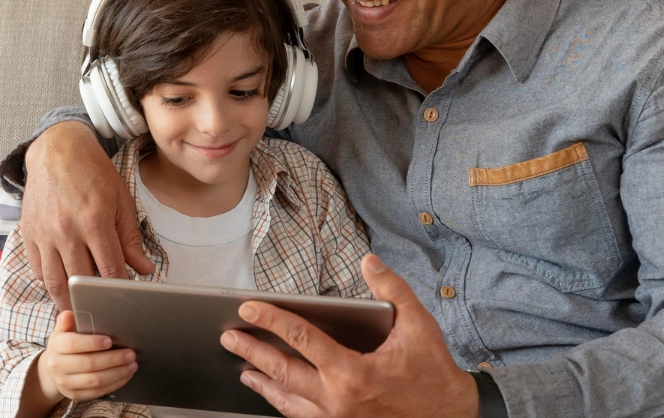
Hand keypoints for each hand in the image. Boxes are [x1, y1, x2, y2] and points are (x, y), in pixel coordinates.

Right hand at [21, 121, 153, 311]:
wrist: (58, 151)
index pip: (109, 270)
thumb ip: (130, 238)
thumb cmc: (94, 174)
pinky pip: (36, 269)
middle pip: (80, 282)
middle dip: (93, 302)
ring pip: (53, 282)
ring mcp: (43, 234)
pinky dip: (48, 283)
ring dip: (66, 301)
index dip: (118, 290)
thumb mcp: (121, 201)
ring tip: (79, 312)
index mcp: (94, 221)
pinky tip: (61, 288)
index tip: (125, 302)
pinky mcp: (28, 234)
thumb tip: (144, 269)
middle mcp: (66, 231)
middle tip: (103, 315)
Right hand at [39, 311, 138, 402]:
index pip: (73, 344)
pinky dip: (114, 384)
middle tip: (131, 354)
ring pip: (95, 380)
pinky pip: (97, 392)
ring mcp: (65, 383)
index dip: (92, 343)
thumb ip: (67, 321)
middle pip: (88, 364)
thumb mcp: (63, 330)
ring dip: (117, 373)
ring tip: (132, 365)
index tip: (110, 341)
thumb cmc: (66, 344)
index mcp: (56, 346)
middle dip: (112, 359)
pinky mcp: (75, 395)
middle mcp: (57, 366)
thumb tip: (70, 315)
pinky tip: (126, 375)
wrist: (54, 368)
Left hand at [220, 254, 478, 417]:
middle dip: (251, 352)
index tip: (248, 308)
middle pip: (282, 372)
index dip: (271, 319)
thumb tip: (370, 261)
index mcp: (353, 373)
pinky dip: (284, 404)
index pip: (301, 339)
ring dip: (263, 383)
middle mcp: (338, 401)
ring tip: (244, 369)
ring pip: (287, 402)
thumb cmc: (433, 374)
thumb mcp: (418, 326)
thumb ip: (392, 290)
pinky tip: (277, 395)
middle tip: (229, 338)